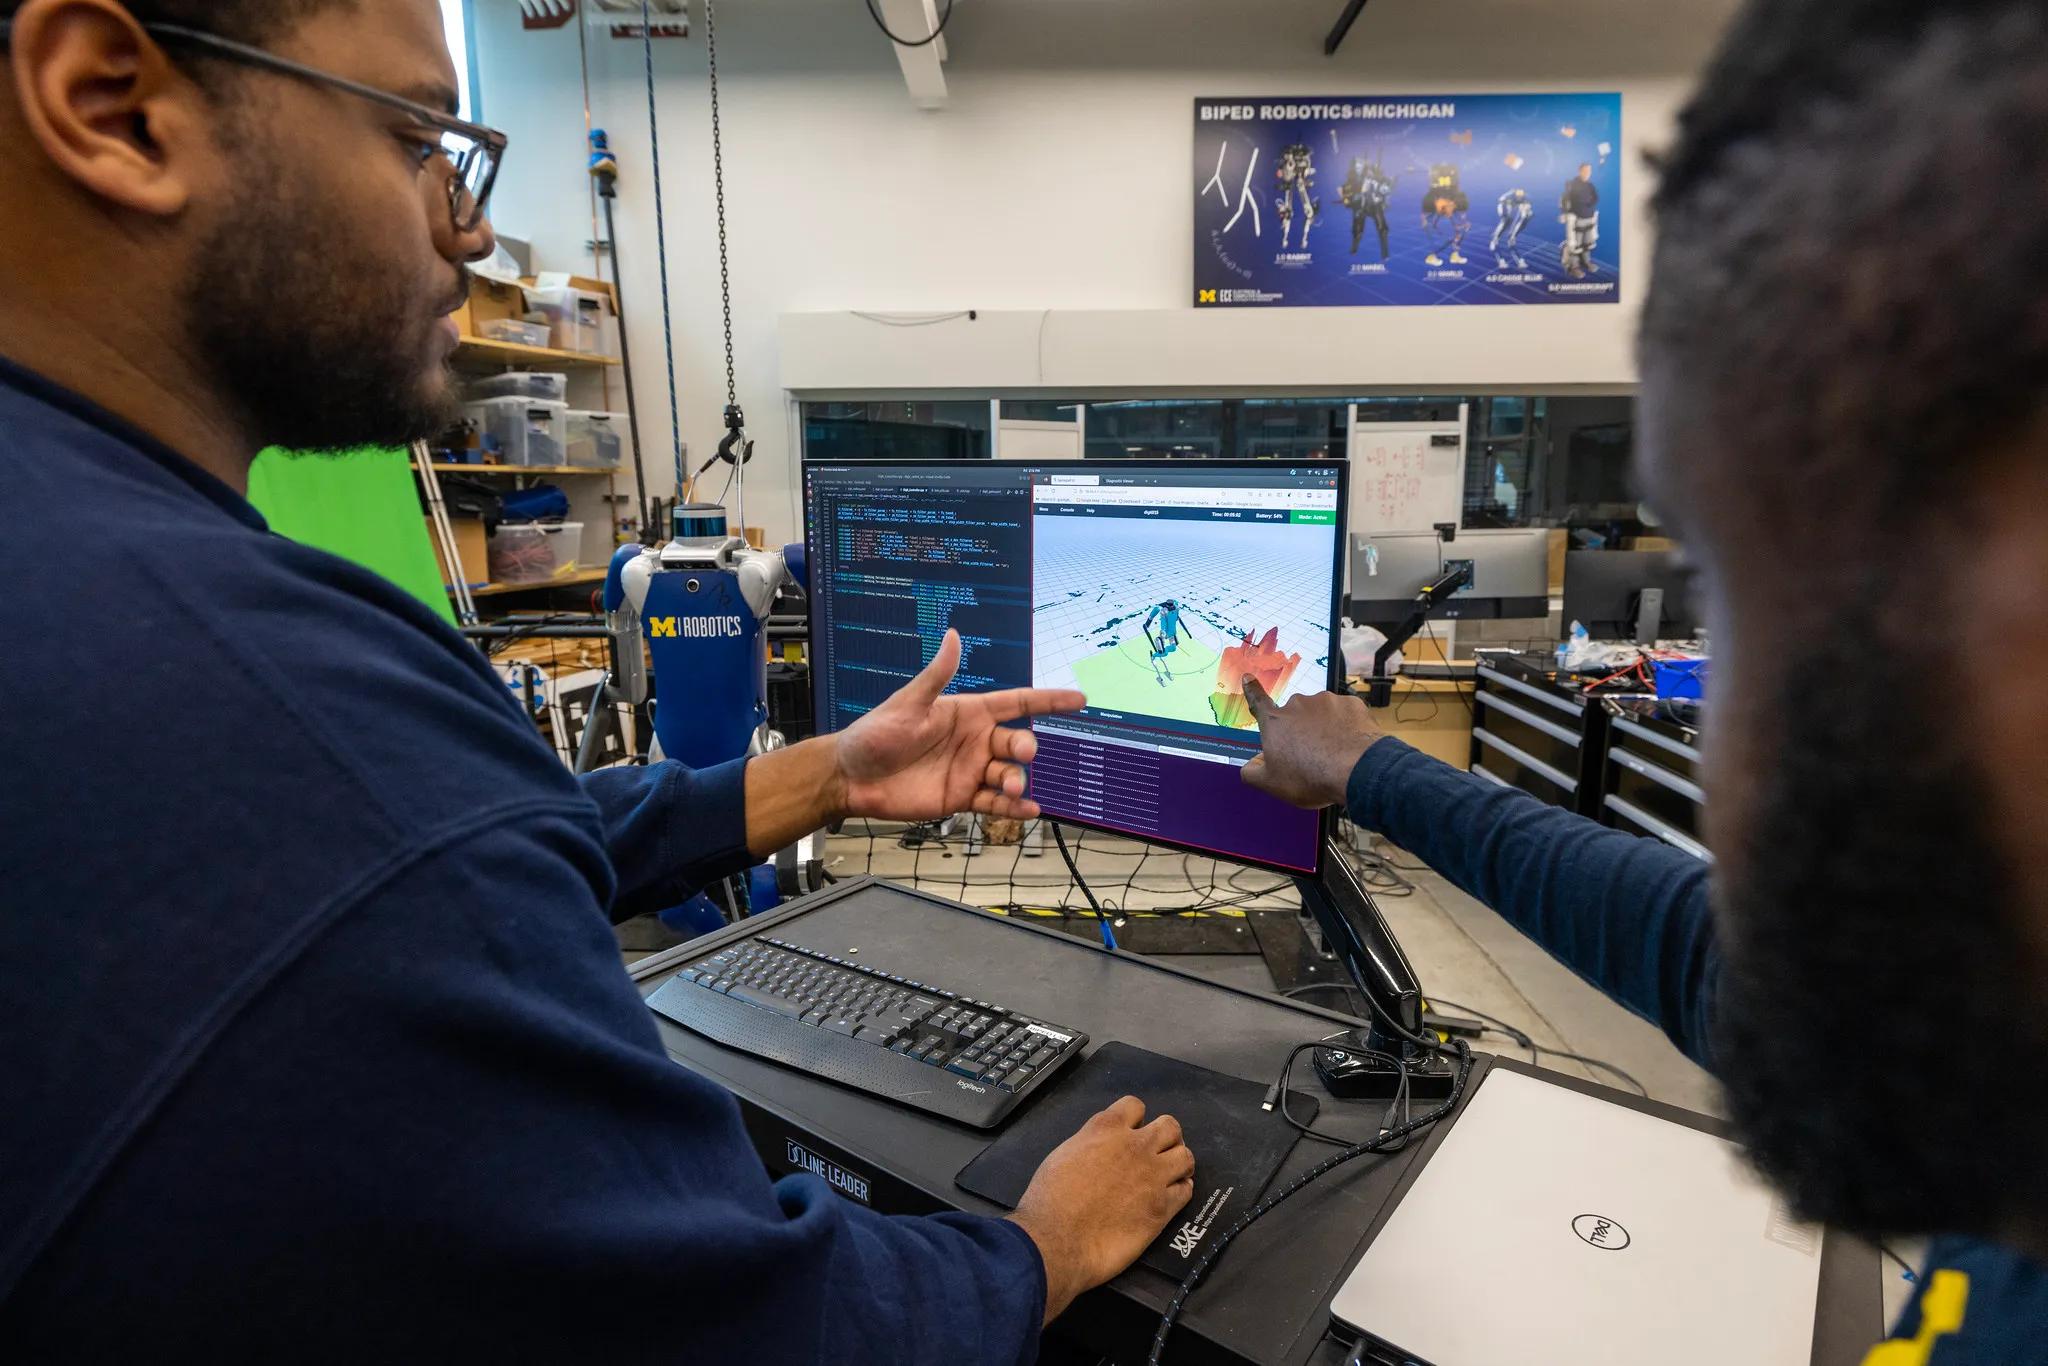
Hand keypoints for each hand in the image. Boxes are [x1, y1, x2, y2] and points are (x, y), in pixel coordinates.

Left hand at [834, 629, 1084, 822]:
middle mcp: (974, 740)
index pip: (1017, 703)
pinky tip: (1027, 811)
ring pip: (1009, 775)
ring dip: (1018, 781)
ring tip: (1012, 788)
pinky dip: (1014, 808)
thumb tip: (954, 636)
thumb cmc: (875, 734)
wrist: (852, 777)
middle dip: (1026, 747)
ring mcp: (970, 770)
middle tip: (1021, 754)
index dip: (1048, 701)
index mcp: (967, 712)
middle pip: (1017, 741)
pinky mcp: (961, 797)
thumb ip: (937, 675)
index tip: (1078, 699)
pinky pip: (994, 803)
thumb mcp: (907, 703)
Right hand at [1007, 1096, 1195, 1323]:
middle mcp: (1136, 1146)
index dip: (1134, 1120)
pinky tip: (1170, 1197)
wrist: (1059, 1240)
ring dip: (1178, 1163)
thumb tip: (1102, 1149)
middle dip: (1166, 1138)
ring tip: (1168, 1175)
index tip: (1130, 1134)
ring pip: (1185, 1156)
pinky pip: (1186, 1190)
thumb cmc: (1050, 1198)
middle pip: (1170, 1126)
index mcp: (1107, 1127)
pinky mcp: (1163, 1207)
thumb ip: (1091, 1143)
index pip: (1135, 1106)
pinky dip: (1180, 1190)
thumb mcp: (1066, 1153)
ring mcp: (1154, 1176)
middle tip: (1156, 1154)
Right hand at [1240, 676, 1386, 808]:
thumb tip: (1252, 764)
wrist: (1356, 771)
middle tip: (1310, 754)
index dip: (1252, 690)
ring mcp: (1327, 701)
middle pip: (1295, 715)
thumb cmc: (1310, 777)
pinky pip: (1345, 714)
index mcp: (1275, 722)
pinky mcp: (1351, 704)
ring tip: (1332, 753)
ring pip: (1321, 714)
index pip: (1258, 702)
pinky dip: (1346, 726)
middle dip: (1300, 730)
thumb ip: (1253, 772)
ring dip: (1324, 728)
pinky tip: (1349, 744)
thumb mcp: (1272, 783)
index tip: (1248, 677)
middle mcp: (1298, 704)